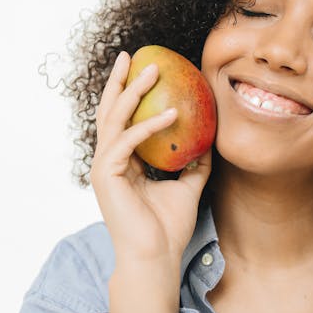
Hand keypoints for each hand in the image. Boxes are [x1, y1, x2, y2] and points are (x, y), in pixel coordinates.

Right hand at [90, 51, 211, 267]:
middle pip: (109, 111)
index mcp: (121, 163)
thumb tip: (208, 143)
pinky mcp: (106, 176)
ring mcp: (104, 168)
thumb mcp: (187, 188)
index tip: (143, 67)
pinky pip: (127, 141)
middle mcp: (108, 161)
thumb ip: (193, 164)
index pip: (122, 119)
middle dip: (119, 80)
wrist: (156, 258)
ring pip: (114, 118)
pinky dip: (149, 126)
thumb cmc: (168, 228)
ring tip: (153, 68)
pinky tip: (173, 114)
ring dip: (132, 91)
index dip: (129, 92)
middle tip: (133, 54)